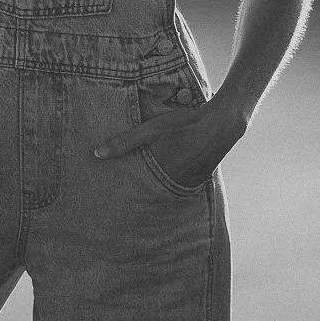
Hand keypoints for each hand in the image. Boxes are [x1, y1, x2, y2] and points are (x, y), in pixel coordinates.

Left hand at [93, 98, 247, 188]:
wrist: (221, 124)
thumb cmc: (184, 122)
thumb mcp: (152, 128)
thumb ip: (125, 142)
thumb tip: (98, 154)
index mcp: (158, 171)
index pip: (134, 188)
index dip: (123, 191)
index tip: (111, 195)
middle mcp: (172, 183)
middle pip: (148, 193)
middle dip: (137, 193)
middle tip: (123, 198)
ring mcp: (186, 184)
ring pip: (164, 191)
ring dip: (155, 189)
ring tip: (145, 186)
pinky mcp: (197, 182)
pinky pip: (179, 188)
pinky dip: (170, 185)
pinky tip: (166, 178)